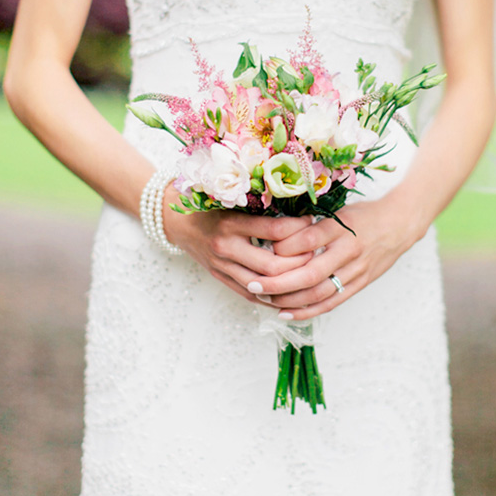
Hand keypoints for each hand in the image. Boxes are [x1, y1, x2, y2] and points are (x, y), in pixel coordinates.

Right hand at [163, 184, 313, 303]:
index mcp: (231, 223)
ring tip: (310, 274)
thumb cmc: (209, 205)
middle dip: (300, 262)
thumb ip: (261, 205)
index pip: (275, 230)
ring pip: (263, 285)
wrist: (177, 222)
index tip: (314, 221)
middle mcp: (226, 247)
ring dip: (290, 283)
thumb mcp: (232, 198)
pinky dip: (274, 296)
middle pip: (272, 265)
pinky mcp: (222, 279)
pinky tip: (292, 293)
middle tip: (318, 252)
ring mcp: (223, 267)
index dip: (300, 228)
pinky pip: (252, 295)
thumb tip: (300, 209)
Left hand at [243, 197, 427, 320]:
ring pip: (319, 293)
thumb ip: (312, 223)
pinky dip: (308, 311)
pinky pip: (331, 302)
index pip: (307, 240)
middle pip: (310, 273)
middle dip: (278, 282)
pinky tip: (287, 313)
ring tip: (265, 299)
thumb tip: (275, 236)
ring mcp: (356, 270)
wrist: (401, 224)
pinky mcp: (360, 284)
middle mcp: (349, 250)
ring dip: (289, 300)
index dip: (282, 248)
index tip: (262, 249)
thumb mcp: (338, 211)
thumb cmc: (364, 214)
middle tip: (254, 283)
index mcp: (341, 227)